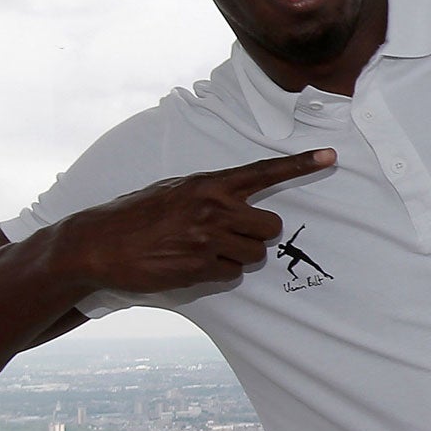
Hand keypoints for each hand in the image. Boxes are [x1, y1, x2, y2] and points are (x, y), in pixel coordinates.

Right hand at [54, 150, 335, 293]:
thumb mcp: (174, 191)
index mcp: (208, 184)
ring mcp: (209, 239)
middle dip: (258, 235)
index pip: (263, 172)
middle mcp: (214, 208)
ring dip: (238, 255)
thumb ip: (209, 194)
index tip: (331, 156)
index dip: (300, 164)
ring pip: (255, 254)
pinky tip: (191, 263)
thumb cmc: (137, 215)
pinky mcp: (201, 267)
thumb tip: (238, 202)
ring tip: (204, 249)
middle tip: (231, 234)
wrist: (99, 244)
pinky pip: (233, 274)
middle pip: (271, 227)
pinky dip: (219, 272)